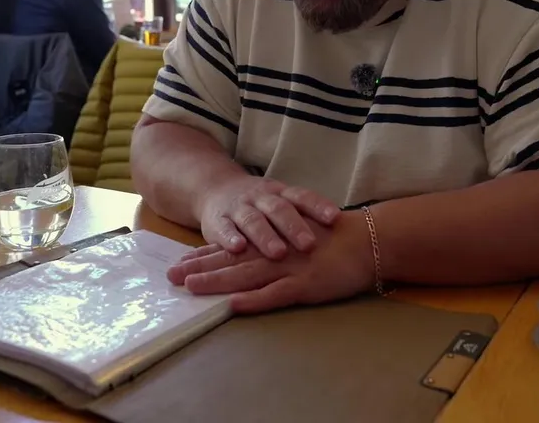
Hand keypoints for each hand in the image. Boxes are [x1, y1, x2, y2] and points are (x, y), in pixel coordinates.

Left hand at [168, 212, 374, 313]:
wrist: (368, 239)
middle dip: (200, 268)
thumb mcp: (301, 233)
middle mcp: (276, 252)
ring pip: (245, 275)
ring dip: (217, 282)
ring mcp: (289, 268)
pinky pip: (275, 294)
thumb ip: (278, 241)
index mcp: (274, 240)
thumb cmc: (336, 238)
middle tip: (170, 276)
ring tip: (191, 287)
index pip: (233, 248)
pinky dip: (253, 300)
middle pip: (231, 260)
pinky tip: (233, 304)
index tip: (179, 263)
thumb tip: (254, 250)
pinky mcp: (305, 285)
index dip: (205, 256)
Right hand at [197, 175, 340, 259]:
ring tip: (278, 252)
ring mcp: (239, 208)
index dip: (318, 206)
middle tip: (310, 244)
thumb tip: (346, 226)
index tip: (336, 218)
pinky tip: (238, 248)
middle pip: (280, 209)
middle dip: (294, 227)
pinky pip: (223, 229)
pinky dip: (229, 238)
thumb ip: (305, 214)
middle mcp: (261, 198)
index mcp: (281, 193)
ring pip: (253, 220)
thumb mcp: (283, 203)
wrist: (216, 188)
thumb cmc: (260, 204)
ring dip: (265, 236)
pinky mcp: (217, 221)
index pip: (302, 197)